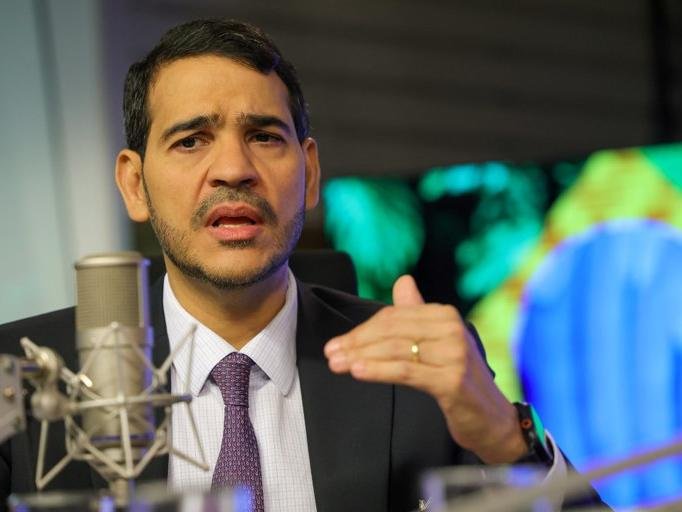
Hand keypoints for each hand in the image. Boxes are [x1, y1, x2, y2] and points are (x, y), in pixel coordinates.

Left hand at [323, 275, 526, 463]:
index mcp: (445, 315)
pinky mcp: (452, 380)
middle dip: (357, 343)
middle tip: (332, 354)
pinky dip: (378, 370)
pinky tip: (358, 372)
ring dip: (361, 357)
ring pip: (396, 350)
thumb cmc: (458, 380)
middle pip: (392, 331)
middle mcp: (452, 329)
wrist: (491, 419)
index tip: (338, 343)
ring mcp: (454, 354)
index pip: (394, 317)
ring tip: (338, 364)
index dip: (363, 330)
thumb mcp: (438, 342)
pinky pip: (406, 371)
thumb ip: (417, 313)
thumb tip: (403, 281)